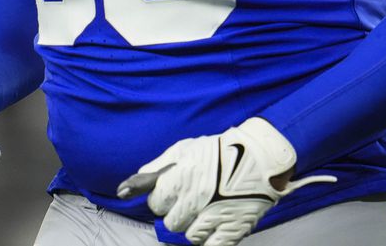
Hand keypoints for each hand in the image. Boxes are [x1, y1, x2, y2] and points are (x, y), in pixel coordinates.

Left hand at [116, 118, 335, 245]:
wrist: (260, 156)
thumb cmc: (218, 151)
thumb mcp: (183, 150)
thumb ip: (155, 169)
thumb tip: (125, 189)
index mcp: (182, 178)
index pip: (156, 204)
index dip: (163, 199)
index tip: (173, 193)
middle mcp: (196, 199)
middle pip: (171, 222)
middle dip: (177, 212)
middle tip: (191, 201)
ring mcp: (215, 216)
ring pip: (189, 236)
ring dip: (194, 226)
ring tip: (205, 211)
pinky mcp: (233, 229)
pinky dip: (209, 239)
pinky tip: (213, 226)